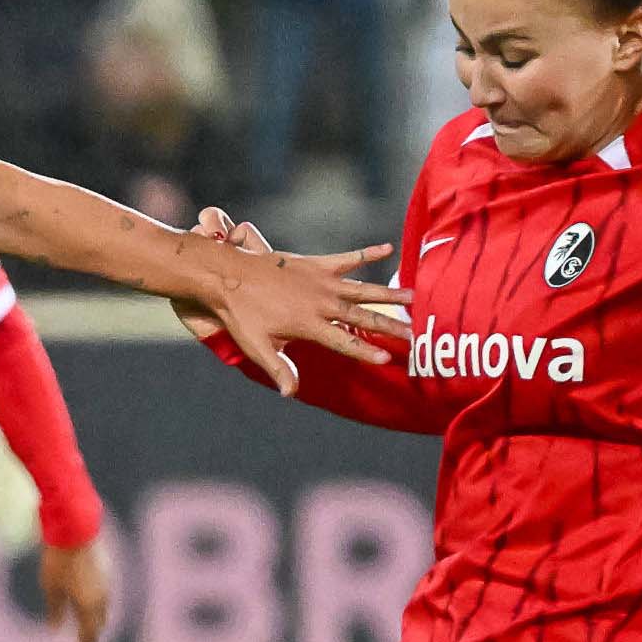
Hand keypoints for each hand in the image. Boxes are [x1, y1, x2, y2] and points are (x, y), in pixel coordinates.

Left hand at [39, 538, 111, 641]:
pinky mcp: (107, 569)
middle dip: (92, 634)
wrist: (75, 529)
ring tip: (86, 623)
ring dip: (96, 617)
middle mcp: (103, 597)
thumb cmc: (59, 560)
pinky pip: (104, 593)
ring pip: (104, 607)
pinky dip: (97, 602)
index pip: (90, 634)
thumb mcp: (51, 588)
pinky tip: (88, 599)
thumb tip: (54, 630)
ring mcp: (107, 582)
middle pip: (100, 622)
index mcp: (89, 605)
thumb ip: (55, 610)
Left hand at [187, 205, 405, 391]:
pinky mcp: (315, 264)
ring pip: (362, 288)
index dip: (366, 351)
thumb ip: (278, 368)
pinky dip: (366, 254)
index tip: (388, 359)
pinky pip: (346, 258)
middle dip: (389, 326)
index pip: (344, 342)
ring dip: (388, 294)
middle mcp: (320, 302)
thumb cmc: (240, 314)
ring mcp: (320, 281)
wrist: (227, 274)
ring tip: (413, 297)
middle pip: (362, 316)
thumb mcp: (257, 346)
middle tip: (414, 334)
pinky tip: (387, 248)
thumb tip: (291, 393)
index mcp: (308, 324)